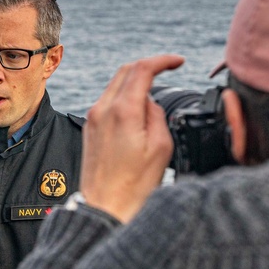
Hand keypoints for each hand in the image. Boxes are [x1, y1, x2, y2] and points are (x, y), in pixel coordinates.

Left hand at [80, 54, 184, 222]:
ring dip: (136, 82)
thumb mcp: (161, 147)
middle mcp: (103, 109)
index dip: (163, 60)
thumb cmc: (134, 186)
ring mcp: (93, 118)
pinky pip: (108, 101)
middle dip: (149, 66)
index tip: (178, 62)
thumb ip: (157, 115)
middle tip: (168, 70)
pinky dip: (125, 97)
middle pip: (126, 70)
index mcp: (123, 111)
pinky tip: (138, 110)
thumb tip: (150, 103)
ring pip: (115, 84)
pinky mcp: (90, 128)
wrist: (104, 208)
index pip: (142, 68)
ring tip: (156, 94)